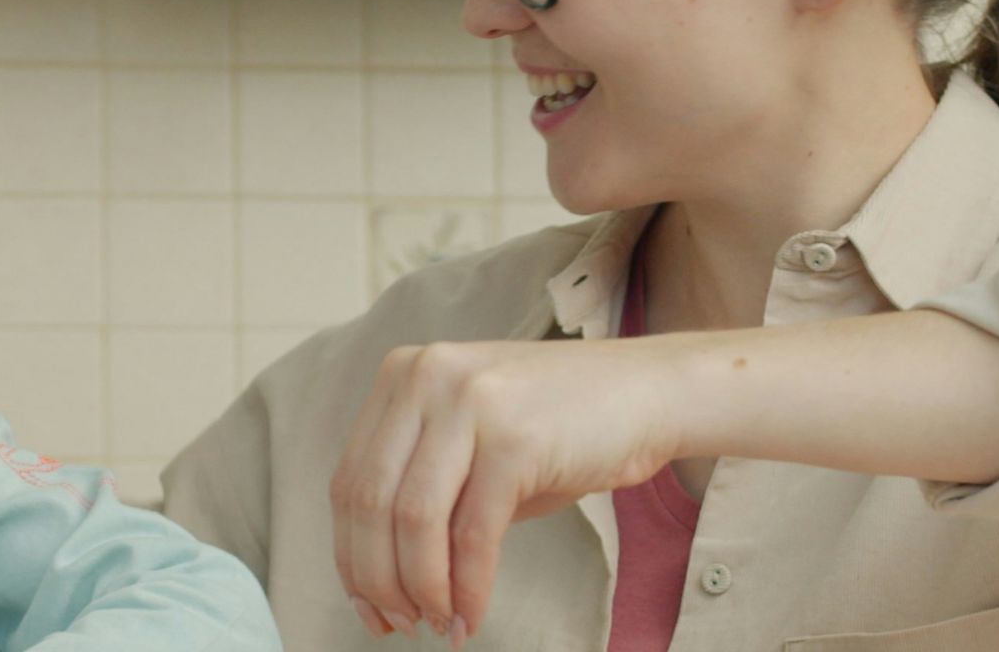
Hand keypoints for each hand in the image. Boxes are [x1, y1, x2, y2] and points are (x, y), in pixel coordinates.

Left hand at [330, 338, 682, 644]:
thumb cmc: (559, 429)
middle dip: (378, 580)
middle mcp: (426, 377)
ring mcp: (469, 401)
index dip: (351, 555)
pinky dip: (467, 588)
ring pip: (413, 520)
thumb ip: (419, 491)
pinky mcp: (514, 437)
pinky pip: (472, 533)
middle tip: (398, 624)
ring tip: (438, 624)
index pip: (349, 480)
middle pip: (370, 502)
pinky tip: (470, 616)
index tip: (366, 605)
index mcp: (403, 374)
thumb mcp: (470, 447)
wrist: (648, 393)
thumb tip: (376, 583)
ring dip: (421, 589)